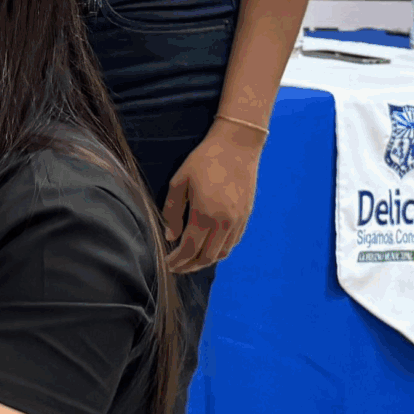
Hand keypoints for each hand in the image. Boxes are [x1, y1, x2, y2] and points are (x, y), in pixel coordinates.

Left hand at [163, 121, 262, 273]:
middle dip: (189, 266)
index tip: (167, 263)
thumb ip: (173, 211)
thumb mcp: (180, 181)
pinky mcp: (246, 216)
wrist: (237, 145)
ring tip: (191, 260)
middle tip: (176, 267)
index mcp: (206, 215)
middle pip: (207, 257)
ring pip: (222, 253)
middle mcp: (225, 223)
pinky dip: (220, 250)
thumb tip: (171, 236)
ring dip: (205, 260)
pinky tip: (209, 246)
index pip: (189, 249)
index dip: (177, 261)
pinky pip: (233, 242)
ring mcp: (238, 221)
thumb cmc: (204, 160)